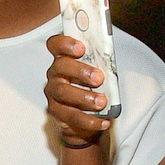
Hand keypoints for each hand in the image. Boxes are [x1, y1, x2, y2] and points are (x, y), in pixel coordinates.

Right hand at [45, 33, 113, 148]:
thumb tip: (110, 60)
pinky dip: (89, 120)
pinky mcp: (56, 113)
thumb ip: (101, 63)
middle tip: (99, 78)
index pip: (56, 45)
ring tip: (102, 102)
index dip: (65, 43)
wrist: (87, 118)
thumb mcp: (100, 71)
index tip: (81, 48)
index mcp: (64, 58)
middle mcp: (55, 75)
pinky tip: (103, 121)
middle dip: (80, 71)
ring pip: (63, 92)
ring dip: (84, 97)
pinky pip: (70, 116)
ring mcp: (53, 94)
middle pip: (60, 67)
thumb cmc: (93, 87)